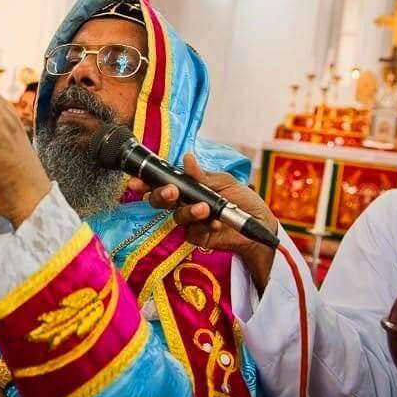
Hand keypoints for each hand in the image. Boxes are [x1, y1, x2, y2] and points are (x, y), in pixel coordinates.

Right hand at [127, 153, 277, 293]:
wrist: (259, 224)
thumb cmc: (243, 200)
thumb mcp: (225, 182)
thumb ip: (203, 176)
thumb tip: (187, 159)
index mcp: (189, 185)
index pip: (164, 181)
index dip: (148, 181)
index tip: (137, 181)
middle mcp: (185, 201)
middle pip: (161, 200)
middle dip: (162, 195)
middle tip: (172, 192)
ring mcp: (190, 220)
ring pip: (176, 216)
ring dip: (189, 211)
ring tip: (205, 209)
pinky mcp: (196, 236)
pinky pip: (191, 231)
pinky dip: (203, 226)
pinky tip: (216, 224)